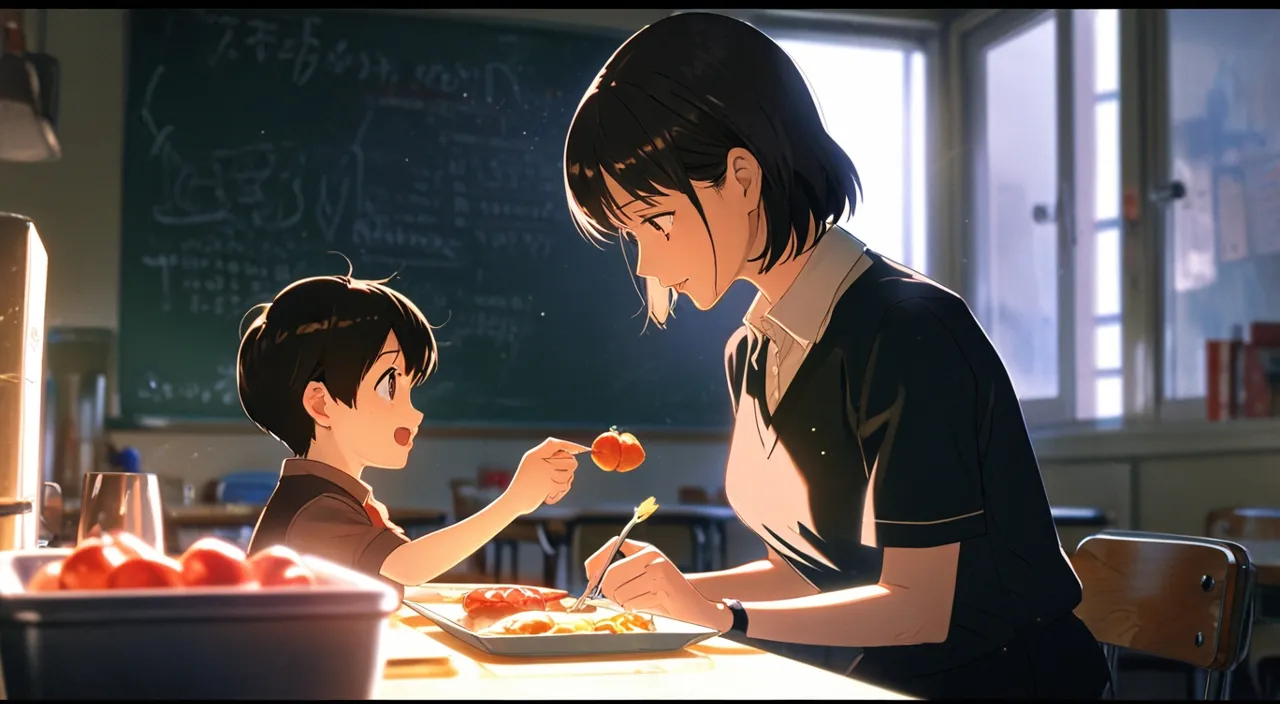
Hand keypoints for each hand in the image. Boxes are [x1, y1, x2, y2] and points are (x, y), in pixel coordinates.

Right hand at [503, 437, 587, 514]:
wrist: (514, 499)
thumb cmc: (524, 483)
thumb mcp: (531, 464)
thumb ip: (545, 456)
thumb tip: (568, 453)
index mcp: (534, 453)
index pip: (555, 443)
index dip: (570, 445)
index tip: (582, 449)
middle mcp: (540, 460)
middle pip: (569, 458)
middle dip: (570, 465)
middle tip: (561, 474)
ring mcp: (545, 472)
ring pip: (569, 472)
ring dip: (566, 479)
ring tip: (553, 484)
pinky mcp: (549, 485)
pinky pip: (565, 484)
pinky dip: (562, 489)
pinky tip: (551, 492)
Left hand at [585, 538, 731, 632]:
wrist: (695, 604)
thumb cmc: (663, 590)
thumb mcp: (645, 570)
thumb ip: (622, 569)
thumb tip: (592, 578)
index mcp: (646, 548)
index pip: (612, 546)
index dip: (596, 562)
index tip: (591, 576)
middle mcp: (652, 557)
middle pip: (610, 574)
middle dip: (607, 591)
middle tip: (615, 597)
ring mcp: (658, 573)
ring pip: (619, 592)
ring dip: (622, 603)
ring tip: (637, 600)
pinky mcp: (661, 590)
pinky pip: (632, 603)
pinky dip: (634, 608)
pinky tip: (647, 605)